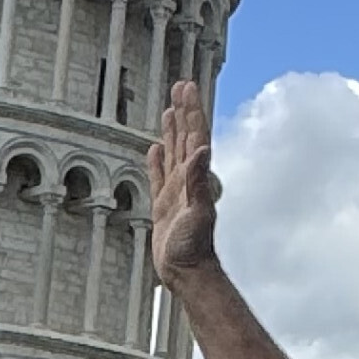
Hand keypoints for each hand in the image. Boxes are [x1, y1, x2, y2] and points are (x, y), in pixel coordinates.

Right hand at [147, 76, 220, 285]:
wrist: (186, 272)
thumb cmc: (194, 247)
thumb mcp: (197, 212)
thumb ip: (200, 181)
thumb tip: (203, 149)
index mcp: (195, 177)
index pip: (195, 136)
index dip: (192, 111)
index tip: (188, 87)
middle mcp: (187, 180)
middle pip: (185, 137)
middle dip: (184, 111)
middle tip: (180, 86)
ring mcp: (175, 191)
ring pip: (172, 152)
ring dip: (172, 130)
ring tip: (170, 109)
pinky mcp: (163, 205)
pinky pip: (158, 176)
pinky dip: (156, 161)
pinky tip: (154, 149)